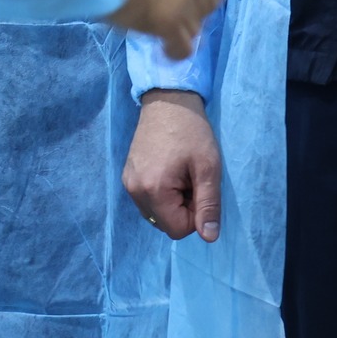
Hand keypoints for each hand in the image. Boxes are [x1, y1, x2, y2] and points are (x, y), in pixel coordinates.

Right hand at [124, 89, 222, 241]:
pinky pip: (147, 199)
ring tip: (180, 172)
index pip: (177, 230)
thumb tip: (209, 237)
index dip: (195, 214)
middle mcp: (134, 192)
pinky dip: (161, 193)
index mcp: (152, 191)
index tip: (200, 187)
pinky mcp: (127, 175)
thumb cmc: (192, 131)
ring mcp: (127, 183)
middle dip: (183, 208)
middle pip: (165, 223)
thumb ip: (208, 204)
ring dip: (172, 202)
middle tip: (191, 178)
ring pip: (156, 213)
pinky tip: (169, 169)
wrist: (168, 100)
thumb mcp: (208, 167)